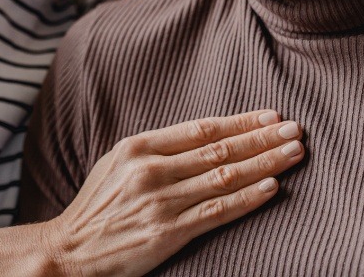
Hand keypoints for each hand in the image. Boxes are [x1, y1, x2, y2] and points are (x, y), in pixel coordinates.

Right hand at [41, 110, 304, 275]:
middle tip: (295, 128)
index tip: (270, 115)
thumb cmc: (97, 204)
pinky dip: (247, 198)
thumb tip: (205, 135)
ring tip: (293, 152)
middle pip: (220, 149)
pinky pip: (216, 212)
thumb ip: (158, 148)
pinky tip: (272, 188)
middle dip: (262, 138)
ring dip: (265, 163)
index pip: (203, 128)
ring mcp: (161, 202)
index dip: (241, 121)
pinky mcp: (167, 234)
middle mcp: (152, 170)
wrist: (68, 250)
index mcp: (139, 146)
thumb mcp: (118, 161)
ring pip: (224, 177)